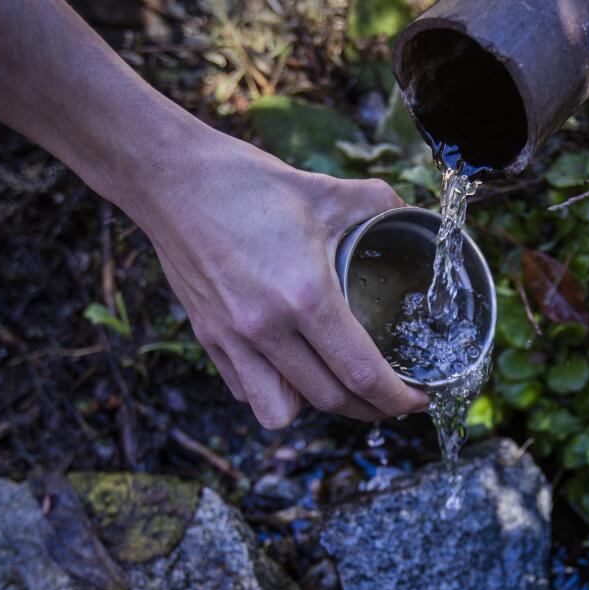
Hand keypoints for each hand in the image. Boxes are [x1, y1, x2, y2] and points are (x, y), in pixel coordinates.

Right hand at [122, 126, 427, 428]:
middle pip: (331, 400)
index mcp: (304, 295)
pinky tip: (291, 367)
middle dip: (372, 409)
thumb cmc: (243, 182)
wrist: (168, 179)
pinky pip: (247, 390)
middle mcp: (267, 328)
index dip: (398, 397)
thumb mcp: (322, 190)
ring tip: (339, 387)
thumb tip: (410, 210)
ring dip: (318, 408)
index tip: (419, 398)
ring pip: (282, 411)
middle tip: (394, 399)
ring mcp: (232, 338)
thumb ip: (375, 202)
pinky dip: (275, 390)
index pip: (362, 372)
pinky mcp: (207, 338)